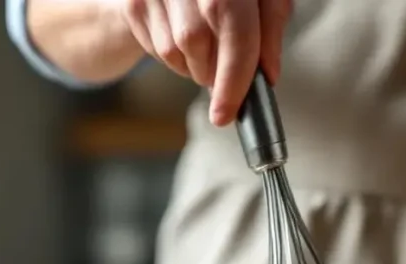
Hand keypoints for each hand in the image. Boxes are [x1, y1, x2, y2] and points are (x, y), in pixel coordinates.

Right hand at [121, 0, 292, 125]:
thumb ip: (271, 27)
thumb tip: (266, 73)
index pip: (233, 25)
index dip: (234, 74)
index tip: (227, 111)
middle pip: (196, 40)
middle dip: (213, 69)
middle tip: (224, 67)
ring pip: (174, 49)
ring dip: (196, 65)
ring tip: (205, 45)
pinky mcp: (134, 3)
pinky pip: (158, 50)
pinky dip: (177, 58)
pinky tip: (183, 38)